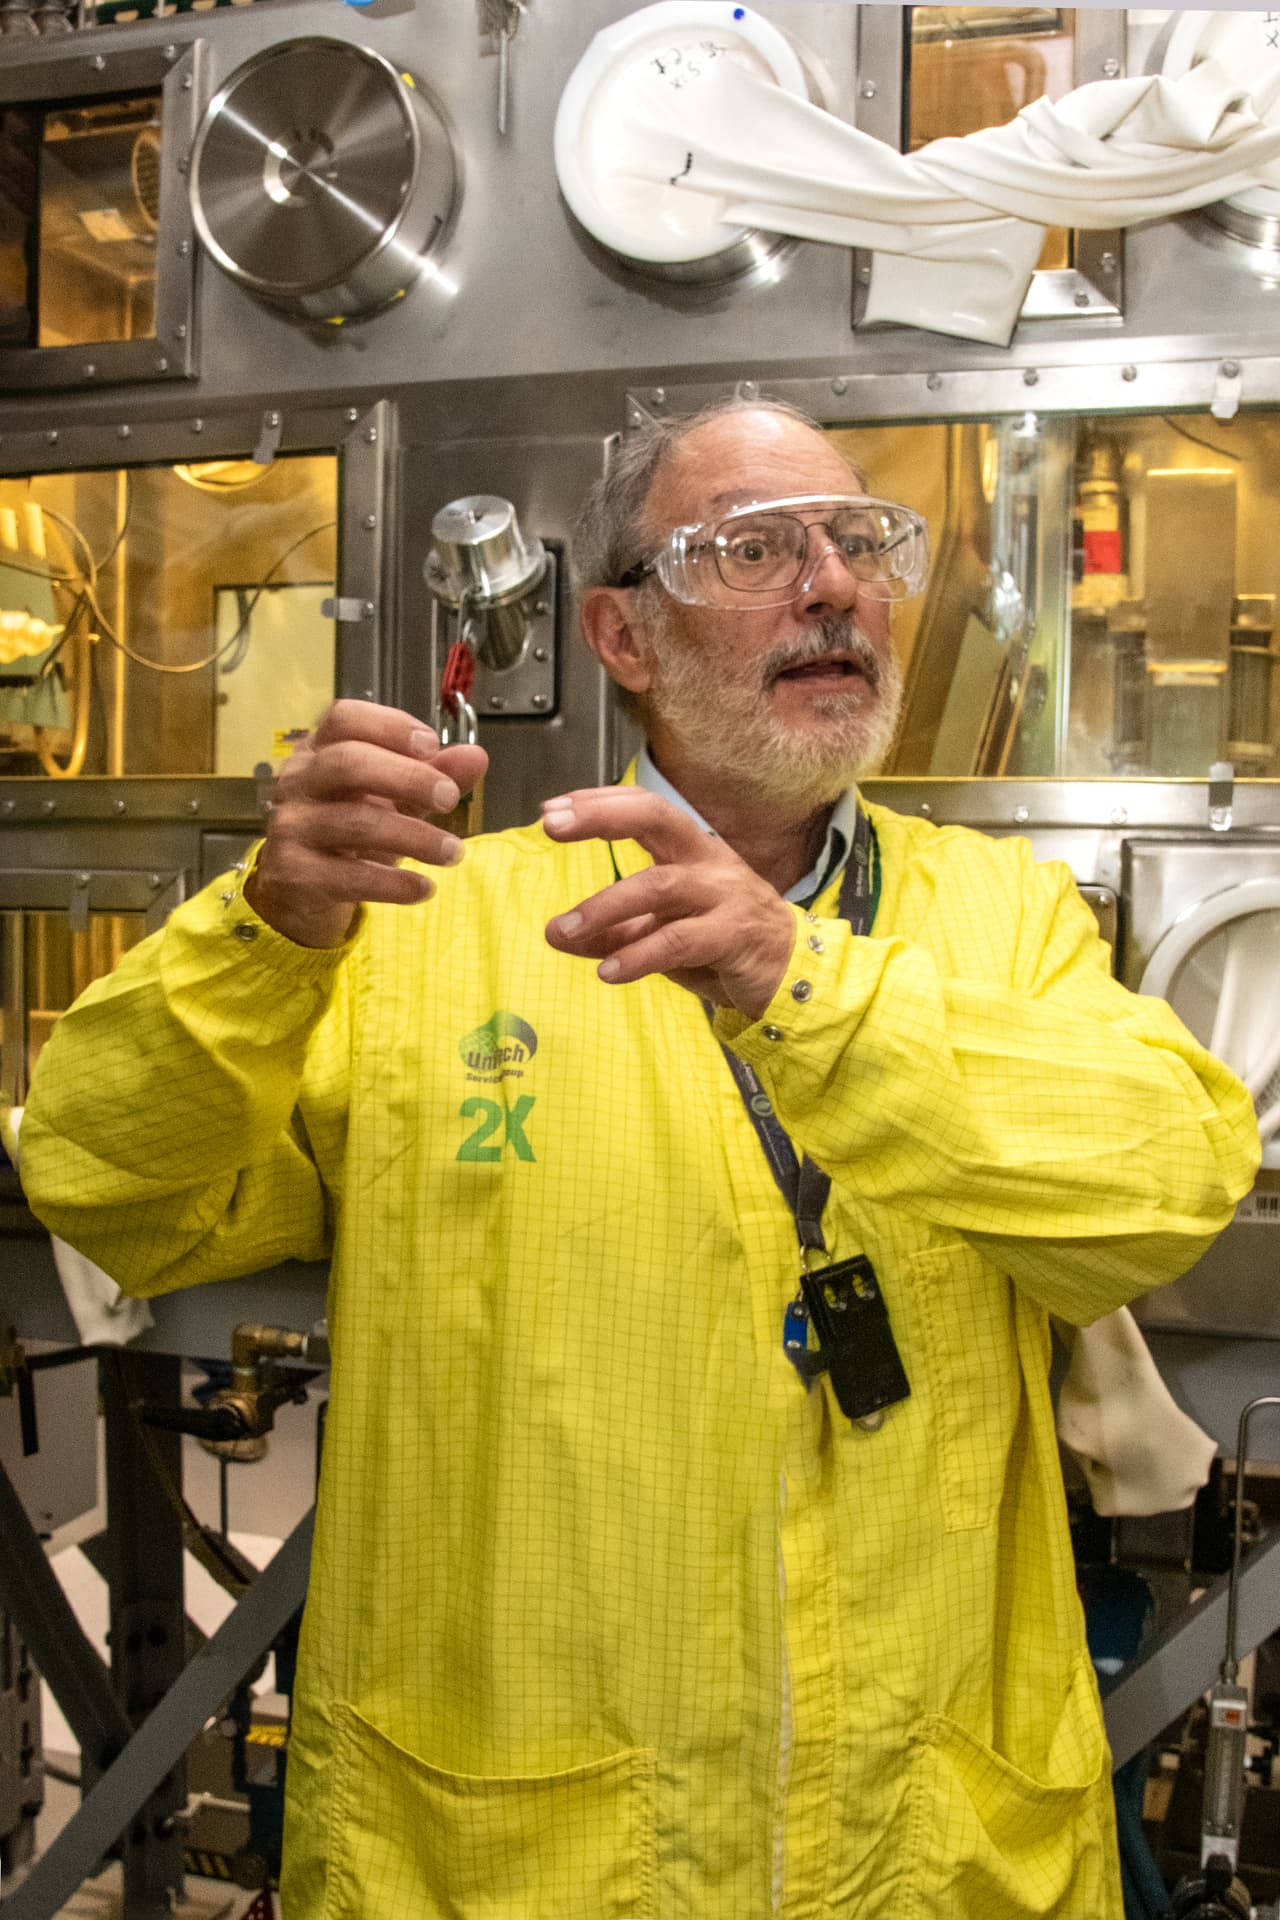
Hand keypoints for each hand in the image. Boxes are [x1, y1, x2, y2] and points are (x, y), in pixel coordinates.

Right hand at [245, 700, 487, 947]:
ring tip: (453, 852)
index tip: (431, 745)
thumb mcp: (392, 800)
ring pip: (356, 822)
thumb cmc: (348, 834)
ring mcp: (292, 828)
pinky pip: (349, 876)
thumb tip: (477, 756)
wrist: (298, 892)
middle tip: (450, 798)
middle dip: (408, 778)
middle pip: (348, 763)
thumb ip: (431, 776)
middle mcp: (298, 783)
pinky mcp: (295, 874)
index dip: (388, 725)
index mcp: (319, 752)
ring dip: (414, 837)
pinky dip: (394, 884)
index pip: (344, 719)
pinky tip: (424, 889)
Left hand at [541, 787, 795, 1018]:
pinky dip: (639, 955)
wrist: (791, 974)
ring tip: (563, 929)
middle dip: (601, 816)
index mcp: (691, 850)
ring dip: (605, 906)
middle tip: (551, 825)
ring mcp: (724, 896)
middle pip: (656, 818)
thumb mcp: (659, 935)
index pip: (644, 808)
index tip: (552, 809)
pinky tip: (607, 971)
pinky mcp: (734, 937)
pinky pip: (680, 941)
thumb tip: (555, 933)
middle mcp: (707, 862)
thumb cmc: (722, 944)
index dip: (599, 803)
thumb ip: (610, 932)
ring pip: (659, 887)